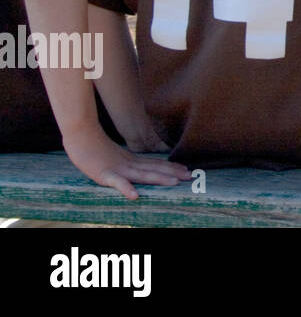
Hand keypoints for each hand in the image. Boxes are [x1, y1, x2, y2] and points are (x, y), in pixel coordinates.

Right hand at [63, 128, 189, 199]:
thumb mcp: (115, 156)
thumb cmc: (95, 147)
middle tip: (190, 176)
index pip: (155, 164)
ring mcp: (117, 169)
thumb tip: (138, 166)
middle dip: (173, 173)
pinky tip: (135, 196)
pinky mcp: (104, 174)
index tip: (186, 170)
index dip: (171, 167)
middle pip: (154, 169)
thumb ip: (126, 161)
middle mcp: (128, 164)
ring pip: (141, 175)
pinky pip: (117, 183)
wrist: (80, 135)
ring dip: (158, 179)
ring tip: (174, 183)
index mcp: (131, 160)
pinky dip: (126, 188)